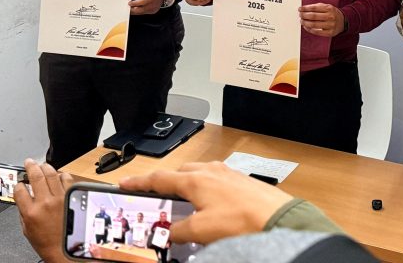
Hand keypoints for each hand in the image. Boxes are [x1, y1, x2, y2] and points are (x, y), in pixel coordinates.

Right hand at [14, 160, 72, 262]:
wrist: (63, 248)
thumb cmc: (46, 242)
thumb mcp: (26, 229)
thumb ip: (23, 211)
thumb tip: (22, 199)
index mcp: (31, 212)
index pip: (20, 190)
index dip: (18, 185)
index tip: (18, 183)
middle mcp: (45, 202)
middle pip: (36, 176)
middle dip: (31, 167)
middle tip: (29, 162)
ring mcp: (59, 198)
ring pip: (52, 174)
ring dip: (46, 167)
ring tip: (42, 165)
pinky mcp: (70, 197)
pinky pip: (66, 180)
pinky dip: (62, 175)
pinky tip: (58, 174)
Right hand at [120, 162, 291, 244]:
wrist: (277, 218)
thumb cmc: (243, 219)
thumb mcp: (201, 230)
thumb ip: (179, 230)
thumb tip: (171, 232)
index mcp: (196, 179)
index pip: (159, 178)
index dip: (139, 182)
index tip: (126, 183)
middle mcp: (212, 171)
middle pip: (179, 173)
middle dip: (165, 183)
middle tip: (154, 196)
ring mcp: (228, 174)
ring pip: (199, 176)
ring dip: (187, 187)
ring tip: (183, 205)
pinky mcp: (241, 182)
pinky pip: (216, 182)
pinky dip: (205, 191)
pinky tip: (210, 207)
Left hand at [128, 0, 164, 14]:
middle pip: (144, 1)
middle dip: (135, 3)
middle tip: (129, 4)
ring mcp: (155, 4)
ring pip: (143, 9)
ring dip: (134, 10)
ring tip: (130, 8)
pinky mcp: (153, 11)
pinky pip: (144, 12)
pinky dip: (138, 12)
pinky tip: (134, 10)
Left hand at [299, 3, 343, 36]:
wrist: (343, 21)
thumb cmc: (332, 13)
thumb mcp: (326, 7)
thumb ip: (316, 7)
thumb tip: (304, 8)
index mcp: (329, 8)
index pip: (314, 8)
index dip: (305, 8)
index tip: (300, 9)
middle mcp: (330, 16)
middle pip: (313, 16)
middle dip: (304, 15)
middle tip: (300, 15)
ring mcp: (330, 25)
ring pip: (314, 25)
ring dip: (305, 23)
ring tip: (302, 21)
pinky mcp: (330, 32)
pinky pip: (317, 32)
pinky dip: (309, 29)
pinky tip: (306, 27)